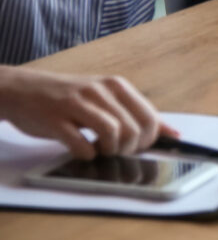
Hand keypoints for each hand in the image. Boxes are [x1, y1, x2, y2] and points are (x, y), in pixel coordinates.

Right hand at [0, 67, 175, 158]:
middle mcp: (100, 92)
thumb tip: (173, 134)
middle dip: (130, 148)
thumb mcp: (105, 97)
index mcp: (116, 86)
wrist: (23, 89)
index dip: (149, 139)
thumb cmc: (69, 97)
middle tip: (118, 152)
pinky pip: (80, 143)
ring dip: (110, 150)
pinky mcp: (55, 120)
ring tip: (101, 150)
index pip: (149, 116)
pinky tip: (83, 151)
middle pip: (132, 128)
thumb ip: (136, 114)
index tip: (139, 148)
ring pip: (111, 133)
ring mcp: (77, 104)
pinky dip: (86, 154)